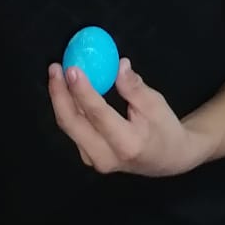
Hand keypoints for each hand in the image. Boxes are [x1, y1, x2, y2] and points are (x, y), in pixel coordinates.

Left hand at [47, 58, 211, 176]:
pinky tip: (67, 90)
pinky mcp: (88, 157)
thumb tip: (119, 64)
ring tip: (57, 74)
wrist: (168, 158)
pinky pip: (73, 129)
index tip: (72, 69)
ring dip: (60, 99)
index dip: (82, 90)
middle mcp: (106, 156)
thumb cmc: (165, 129)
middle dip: (59, 94)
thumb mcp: (155, 105)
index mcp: (128, 144)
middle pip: (72, 123)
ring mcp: (94, 160)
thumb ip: (134, 87)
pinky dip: (68, 108)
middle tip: (55, 68)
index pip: (98, 114)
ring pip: (69, 126)